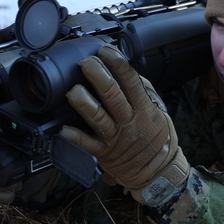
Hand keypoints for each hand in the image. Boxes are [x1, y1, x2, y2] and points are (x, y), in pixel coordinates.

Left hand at [60, 45, 188, 207]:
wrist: (158, 171)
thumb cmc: (156, 138)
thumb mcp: (158, 112)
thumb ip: (143, 92)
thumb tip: (126, 69)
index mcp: (144, 109)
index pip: (131, 82)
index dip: (118, 64)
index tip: (106, 51)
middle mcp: (130, 122)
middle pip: (112, 96)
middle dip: (98, 76)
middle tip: (86, 63)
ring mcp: (116, 138)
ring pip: (98, 118)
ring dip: (84, 103)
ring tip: (72, 91)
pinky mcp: (104, 153)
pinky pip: (88, 144)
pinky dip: (75, 136)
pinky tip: (64, 128)